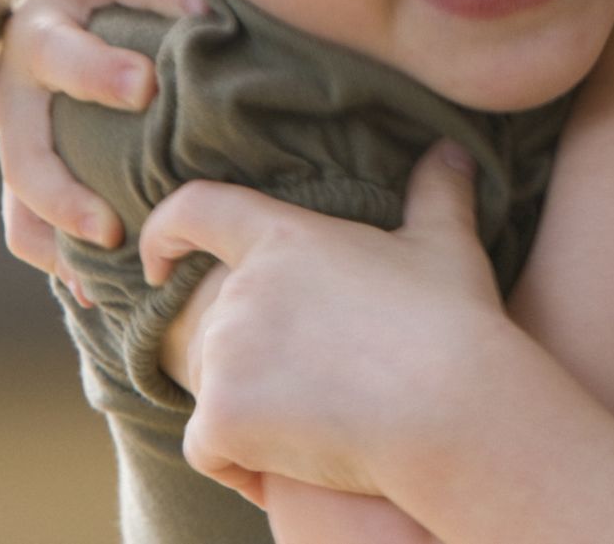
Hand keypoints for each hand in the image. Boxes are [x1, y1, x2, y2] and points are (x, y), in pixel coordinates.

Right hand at [0, 0, 204, 278]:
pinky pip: (18, 212)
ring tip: (107, 230)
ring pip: (23, 151)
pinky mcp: (22, 153)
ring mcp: (18, 101)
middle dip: (96, 72)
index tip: (207, 7)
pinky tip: (85, 286)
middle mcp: (34, 31)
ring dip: (60, 193)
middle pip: (53, 54)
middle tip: (144, 90)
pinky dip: (48, 248)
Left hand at [139, 144, 514, 510]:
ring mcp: (225, 354)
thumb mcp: (446, 244)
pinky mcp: (220, 417)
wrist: (451, 406)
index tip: (160, 261)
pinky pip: (207, 448)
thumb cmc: (452, 322)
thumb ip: (437, 191)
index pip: (197, 209)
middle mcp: (242, 289)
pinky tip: (291, 464)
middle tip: (314, 379)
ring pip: (212, 388)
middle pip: (211, 322)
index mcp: (286, 237)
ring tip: (318, 419)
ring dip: (250, 408)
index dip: (166, 230)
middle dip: (249, 355)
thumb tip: (453, 149)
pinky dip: (240, 461)